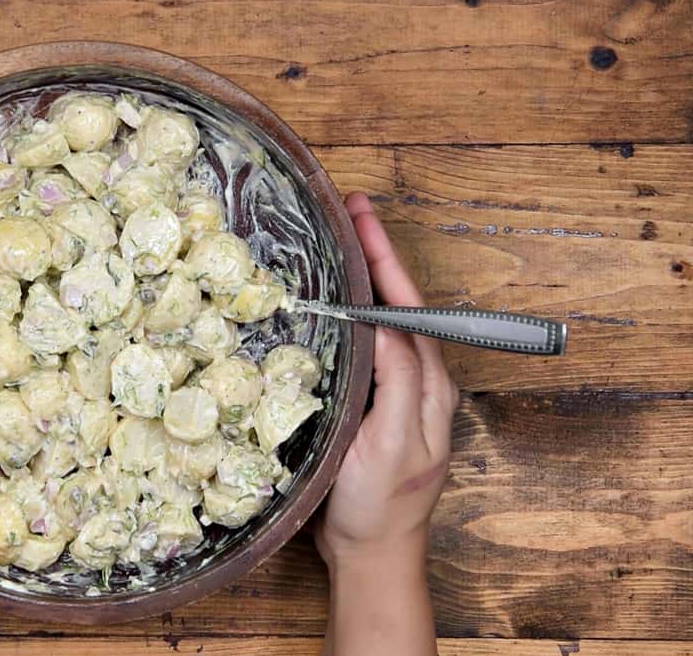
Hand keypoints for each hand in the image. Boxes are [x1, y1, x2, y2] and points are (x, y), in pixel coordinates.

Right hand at [316, 192, 459, 567]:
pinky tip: (334, 302)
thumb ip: (398, 384)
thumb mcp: (391, 444)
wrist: (372, 553)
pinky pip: (371, 345)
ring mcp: (399, 392)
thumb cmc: (379, 505)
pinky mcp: (377, 404)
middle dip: (378, 254)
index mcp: (429, 385)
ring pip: (387, 321)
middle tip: (349, 210)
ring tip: (342, 240)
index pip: (409, 307)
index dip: (385, 259)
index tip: (361, 217)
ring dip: (367, 278)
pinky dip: (355, 313)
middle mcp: (421, 380)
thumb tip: (386, 325)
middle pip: (402, 304)